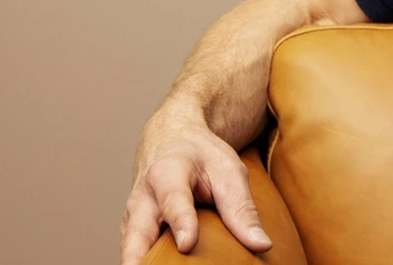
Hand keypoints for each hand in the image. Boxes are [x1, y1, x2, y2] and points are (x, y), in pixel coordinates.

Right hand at [120, 107, 271, 263]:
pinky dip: (145, 264)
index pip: (174, 202)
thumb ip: (242, 208)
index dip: (181, 224)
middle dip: (136, 259)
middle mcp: (142, 199)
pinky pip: (135, 253)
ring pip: (131, 249)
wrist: (171, 140)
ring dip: (141, 264)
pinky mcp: (132, 233)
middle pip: (136, 235)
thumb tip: (262, 245)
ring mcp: (132, 219)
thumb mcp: (229, 171)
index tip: (187, 245)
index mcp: (167, 173)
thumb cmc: (202, 156)